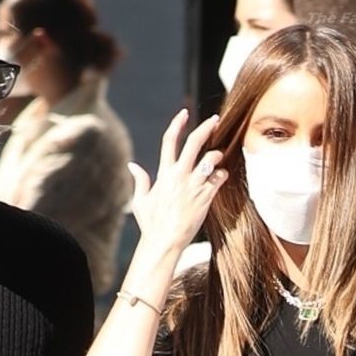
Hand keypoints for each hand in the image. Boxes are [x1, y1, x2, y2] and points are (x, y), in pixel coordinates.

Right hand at [126, 109, 227, 261]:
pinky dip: (222, 175)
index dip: (177, 123)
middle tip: (216, 119)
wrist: (164, 242)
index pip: (169, 140)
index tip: (184, 113)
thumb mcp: (141, 201)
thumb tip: (132, 166)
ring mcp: (193, 185)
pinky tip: (221, 178)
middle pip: (194, 142)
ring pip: (211, 159)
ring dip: (217, 155)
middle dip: (207, 127)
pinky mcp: (205, 197)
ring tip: (218, 158)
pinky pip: (219, 178)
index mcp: (163, 173)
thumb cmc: (151, 224)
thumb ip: (141, 180)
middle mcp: (179, 175)